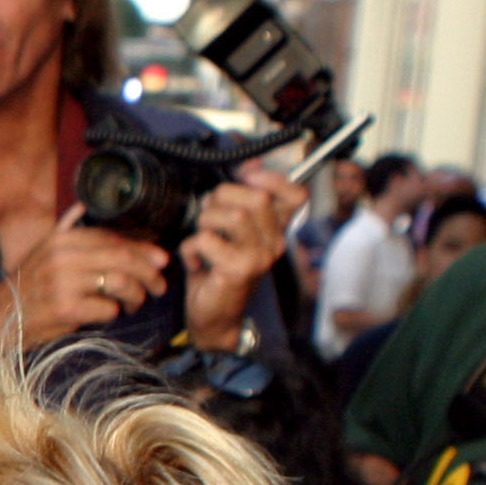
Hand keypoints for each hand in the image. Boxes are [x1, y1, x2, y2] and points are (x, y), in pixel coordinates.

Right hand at [1, 210, 170, 343]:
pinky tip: (111, 314)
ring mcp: (63, 283)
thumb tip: (82, 206)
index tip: (161, 260)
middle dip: (149, 272)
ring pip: (120, 283)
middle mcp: (62, 257)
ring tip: (136, 302)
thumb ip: (65, 229)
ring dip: (137, 294)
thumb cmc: (27, 288)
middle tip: (160, 285)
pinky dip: (114, 313)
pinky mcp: (66, 309)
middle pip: (122, 258)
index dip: (143, 249)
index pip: (114, 239)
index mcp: (62, 239)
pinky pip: (107, 308)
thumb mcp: (41, 252)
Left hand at [180, 163, 303, 349]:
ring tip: (202, 238)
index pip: (295, 195)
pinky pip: (206, 240)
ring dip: (205, 221)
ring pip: (232, 215)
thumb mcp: (230, 232)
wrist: (213, 319)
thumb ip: (238, 202)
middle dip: (221, 198)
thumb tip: (248, 165)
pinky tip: (194, 262)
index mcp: (275, 231)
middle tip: (207, 216)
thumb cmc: (217, 273)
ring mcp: (258, 258)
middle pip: (256, 198)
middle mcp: (274, 243)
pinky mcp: (237, 271)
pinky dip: (190, 248)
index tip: (247, 177)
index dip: (272, 179)